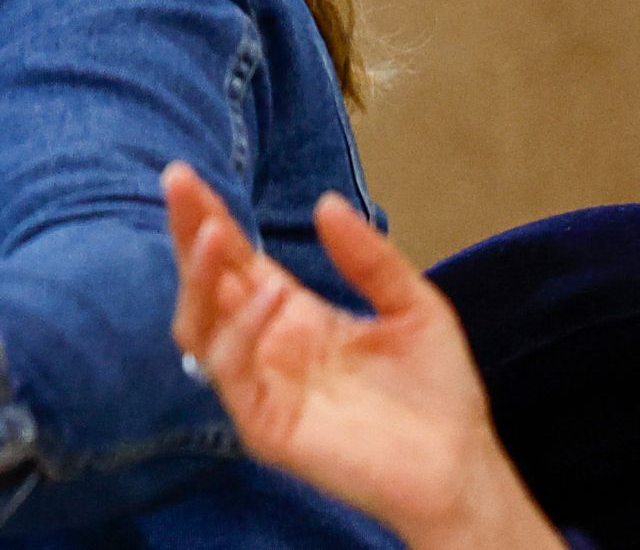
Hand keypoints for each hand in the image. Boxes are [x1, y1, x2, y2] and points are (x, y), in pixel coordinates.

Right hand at [161, 165, 562, 549]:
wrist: (459, 464)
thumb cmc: (438, 392)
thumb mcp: (414, 304)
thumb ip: (369, 258)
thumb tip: (326, 203)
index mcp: (295, 314)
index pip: (237, 260)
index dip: (209, 218)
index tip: (185, 176)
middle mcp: (266, 346)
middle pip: (206, 284)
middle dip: (188, 234)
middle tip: (180, 186)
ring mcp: (260, 386)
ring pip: (198, 328)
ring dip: (198, 278)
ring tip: (214, 232)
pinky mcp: (264, 425)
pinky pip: (232, 373)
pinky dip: (239, 332)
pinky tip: (267, 298)